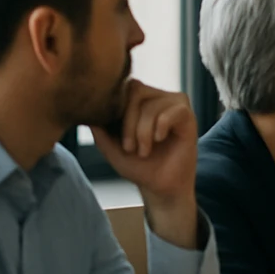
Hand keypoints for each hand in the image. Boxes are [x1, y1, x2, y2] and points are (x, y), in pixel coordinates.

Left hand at [90, 80, 199, 247]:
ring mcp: (174, 105)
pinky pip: (174, 111)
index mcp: (137, 101)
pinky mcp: (188, 116)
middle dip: (129, 123)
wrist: (159, 186)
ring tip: (144, 151)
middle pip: (136, 92)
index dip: (116, 110)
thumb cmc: (138, 166)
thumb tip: (86, 112)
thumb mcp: (110, 147)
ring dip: (144, 132)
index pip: (123, 87)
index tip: (116, 138)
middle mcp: (156, 97)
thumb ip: (99, 129)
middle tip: (130, 148)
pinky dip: (162, 126)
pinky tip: (160, 139)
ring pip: (152, 105)